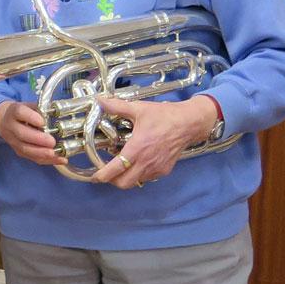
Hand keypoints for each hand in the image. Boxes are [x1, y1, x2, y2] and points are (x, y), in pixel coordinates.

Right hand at [0, 101, 66, 166]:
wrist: (4, 121)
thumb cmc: (23, 113)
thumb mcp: (30, 106)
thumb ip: (41, 109)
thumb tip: (56, 114)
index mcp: (14, 111)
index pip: (20, 113)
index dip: (31, 117)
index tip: (42, 122)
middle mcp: (11, 126)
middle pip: (22, 134)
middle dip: (38, 139)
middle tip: (52, 142)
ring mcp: (13, 141)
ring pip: (25, 149)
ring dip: (41, 153)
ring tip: (54, 154)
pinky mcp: (18, 151)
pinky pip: (32, 158)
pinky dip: (47, 160)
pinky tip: (59, 159)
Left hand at [90, 95, 217, 188]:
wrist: (189, 123)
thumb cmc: (164, 116)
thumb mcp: (138, 108)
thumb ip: (117, 106)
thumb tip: (100, 100)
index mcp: (137, 148)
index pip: (116, 169)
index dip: (103, 175)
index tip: (95, 177)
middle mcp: (147, 162)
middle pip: (124, 183)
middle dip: (112, 181)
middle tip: (105, 172)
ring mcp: (157, 168)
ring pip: (136, 182)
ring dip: (126, 177)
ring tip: (120, 166)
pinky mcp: (165, 170)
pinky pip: (147, 178)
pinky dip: (138, 175)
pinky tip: (136, 163)